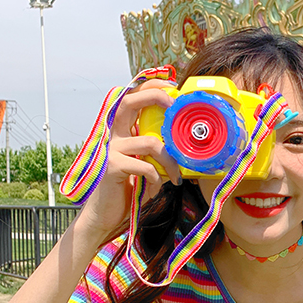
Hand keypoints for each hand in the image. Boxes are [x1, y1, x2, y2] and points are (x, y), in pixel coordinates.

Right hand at [76, 81, 180, 242]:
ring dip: (170, 160)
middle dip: (154, 97)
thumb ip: (164, 155)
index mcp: (126, 132)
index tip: (173, 86)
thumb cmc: (133, 190)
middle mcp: (116, 136)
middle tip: (175, 105)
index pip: (134, 98)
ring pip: (150, 142)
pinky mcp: (111, 167)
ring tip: (176, 176)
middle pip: (130, 102)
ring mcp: (112, 150)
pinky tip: (156, 185)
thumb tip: (192, 149)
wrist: (109, 215)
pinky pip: (144, 165)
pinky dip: (156, 176)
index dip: (151, 87)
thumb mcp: (152, 168)